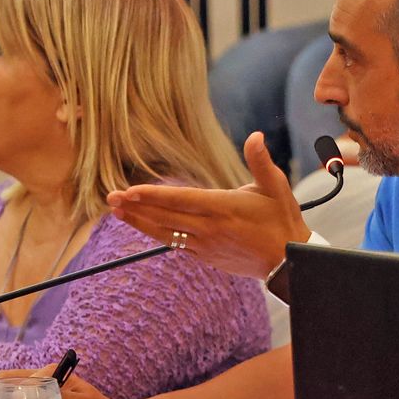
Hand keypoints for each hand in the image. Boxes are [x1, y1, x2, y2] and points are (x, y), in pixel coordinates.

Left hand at [107, 131, 310, 278]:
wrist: (288, 262)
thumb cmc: (282, 220)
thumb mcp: (276, 187)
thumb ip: (261, 161)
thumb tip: (255, 136)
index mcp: (223, 208)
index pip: (181, 200)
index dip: (154, 196)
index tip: (130, 192)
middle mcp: (209, 228)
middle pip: (165, 217)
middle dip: (136, 207)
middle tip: (111, 198)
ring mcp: (205, 245)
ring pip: (165, 233)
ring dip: (140, 222)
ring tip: (117, 213)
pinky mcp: (205, 256)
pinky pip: (175, 244)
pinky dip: (156, 234)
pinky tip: (143, 226)